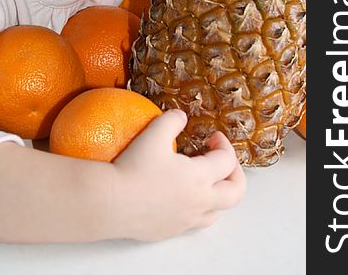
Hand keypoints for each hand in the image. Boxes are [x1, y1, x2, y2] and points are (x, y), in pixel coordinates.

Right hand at [112, 109, 245, 241]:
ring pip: (216, 212)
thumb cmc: (133, 168)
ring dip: (219, 195)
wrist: (111, 202)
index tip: (213, 136)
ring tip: (207, 183)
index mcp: (200, 177)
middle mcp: (199, 202)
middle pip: (235, 193)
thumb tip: (181, 116)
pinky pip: (193, 223)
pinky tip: (181, 198)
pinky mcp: (171, 231)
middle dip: (236, 175)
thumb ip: (171, 120)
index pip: (227, 161)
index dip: (224, 145)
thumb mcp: (153, 134)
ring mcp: (186, 220)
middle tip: (225, 162)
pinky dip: (197, 209)